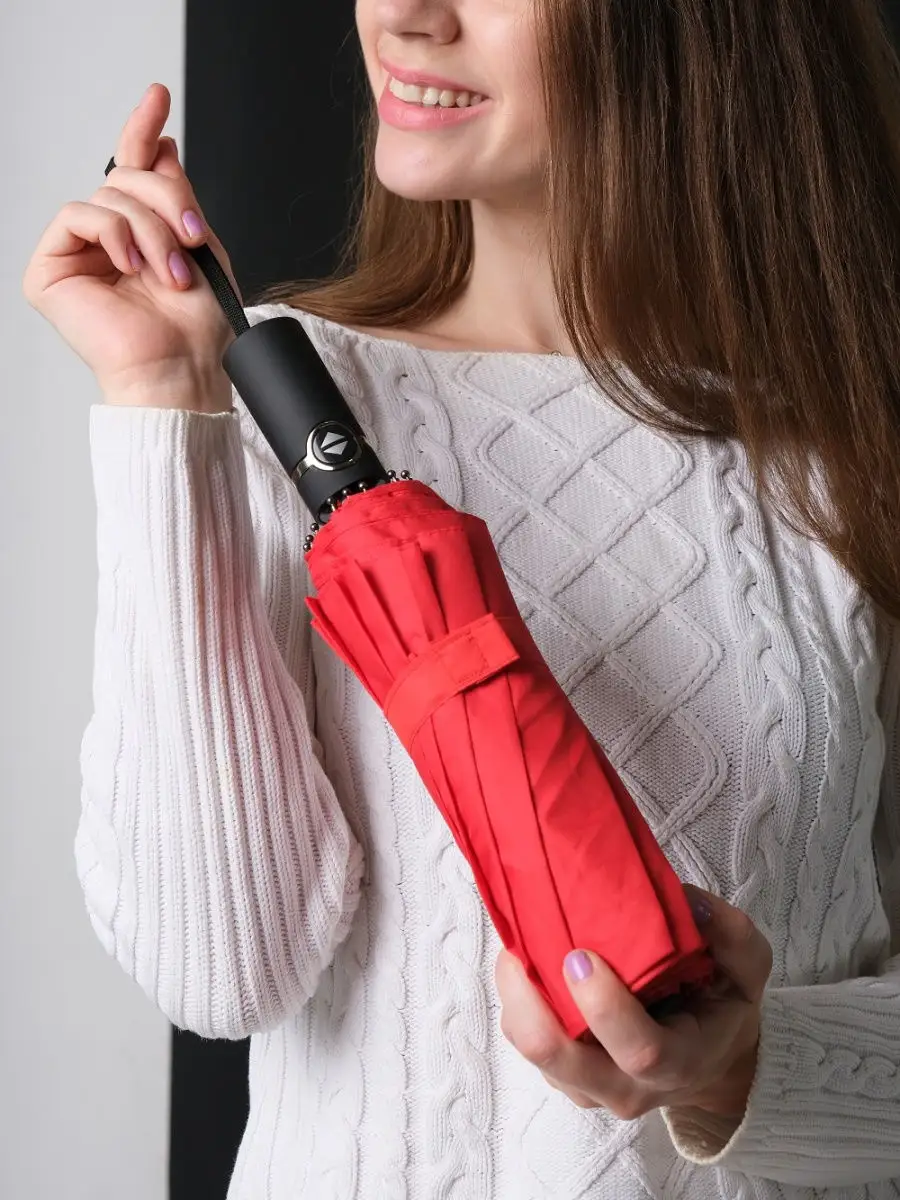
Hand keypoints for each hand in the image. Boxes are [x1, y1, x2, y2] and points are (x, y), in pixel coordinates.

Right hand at [22, 82, 240, 410]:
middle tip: (193, 238)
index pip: (134, 173)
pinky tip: (130, 264)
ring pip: (107, 195)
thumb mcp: (200, 245)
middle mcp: (108, 243)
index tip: (158, 96)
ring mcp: (77, 256)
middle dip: (169, 201)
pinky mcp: (50, 272)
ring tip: (171, 271)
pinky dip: (113, 233)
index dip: (144, 132)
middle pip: (127, 177)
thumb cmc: (197, 327)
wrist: (183, 368)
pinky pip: (77, 214)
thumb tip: (162, 147)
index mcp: (142, 237)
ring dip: (151, 229)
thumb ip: (177, 195)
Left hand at [495, 885, 771, 1121]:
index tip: (581, 955)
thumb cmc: (720, 1005)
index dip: (605, 1008)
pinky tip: (524, 963)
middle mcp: (629, 1087)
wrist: (707, 1058)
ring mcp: (591, 1088)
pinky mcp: (564, 1078)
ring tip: (517, 948)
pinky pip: (527, 1044)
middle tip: (522, 951)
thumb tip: (689, 901)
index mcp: (681, 1062)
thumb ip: (732, 935)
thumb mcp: (746, 969)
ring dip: (516, 999)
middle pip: (564, 1061)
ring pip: (534, 1053)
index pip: (640, 1051)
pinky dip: (517, 1003)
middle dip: (532, 1005)